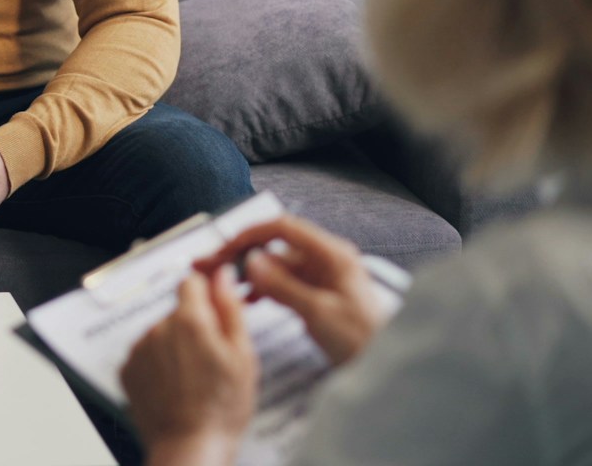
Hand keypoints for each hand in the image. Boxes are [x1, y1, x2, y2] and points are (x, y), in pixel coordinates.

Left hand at [121, 267, 257, 465]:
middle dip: (194, 325)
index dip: (207, 292)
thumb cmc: (222, 408)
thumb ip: (230, 308)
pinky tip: (176, 385)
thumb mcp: (243, 355)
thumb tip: (223, 276)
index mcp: (190, 321)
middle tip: (212, 357)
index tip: (216, 307)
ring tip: (194, 377)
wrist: (190, 447)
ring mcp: (139, 349)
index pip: (192, 281)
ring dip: (175, 344)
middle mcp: (158, 329)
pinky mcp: (127, 369)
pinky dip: (159, 363)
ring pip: (161, 332)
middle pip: (177, 311)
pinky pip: (146, 353)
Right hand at [194, 214, 383, 365]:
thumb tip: (251, 261)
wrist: (384, 363)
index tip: (223, 248)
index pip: (283, 228)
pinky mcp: (314, 293)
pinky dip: (260, 288)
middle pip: (274, 246)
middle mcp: (324, 259)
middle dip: (240, 253)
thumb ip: (284, 286)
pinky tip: (244, 300)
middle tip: (207, 265)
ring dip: (246, 272)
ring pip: (273, 265)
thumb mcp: (319, 313)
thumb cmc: (361, 339)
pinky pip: (281, 282)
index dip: (250, 233)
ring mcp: (319, 276)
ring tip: (218, 285)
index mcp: (332, 254)